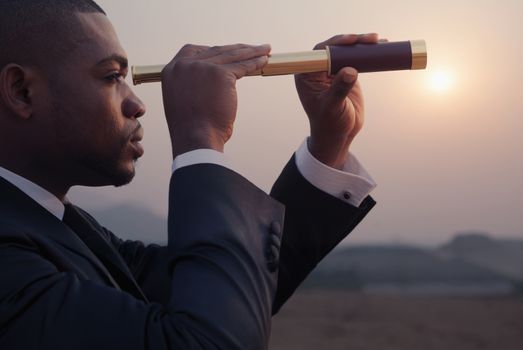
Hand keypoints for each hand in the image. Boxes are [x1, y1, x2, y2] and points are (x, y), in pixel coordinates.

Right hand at [161, 44, 270, 157]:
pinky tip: (263, 61)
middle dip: (237, 49)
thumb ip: (191, 85)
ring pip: (232, 56)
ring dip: (251, 52)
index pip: (193, 50)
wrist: (195, 139)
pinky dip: (255, 63)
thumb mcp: (182, 101)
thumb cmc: (191, 129)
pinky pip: (242, 66)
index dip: (212, 50)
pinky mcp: (221, 74)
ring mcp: (203, 67)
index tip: (225, 50)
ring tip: (264, 50)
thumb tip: (208, 82)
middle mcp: (185, 64)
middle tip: (252, 48)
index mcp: (172, 70)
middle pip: (217, 51)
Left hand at [295, 33, 378, 169]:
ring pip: (347, 52)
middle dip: (354, 41)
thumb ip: (339, 89)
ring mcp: (333, 71)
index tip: (352, 40)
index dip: (336, 43)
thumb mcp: (333, 107)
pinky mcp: (346, 74)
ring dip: (363, 45)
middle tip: (372, 39)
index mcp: (307, 75)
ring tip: (379, 41)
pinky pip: (356, 60)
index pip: (320, 53)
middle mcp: (318, 70)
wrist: (339, 134)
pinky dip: (368, 54)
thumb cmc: (329, 123)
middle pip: (336, 48)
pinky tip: (382, 48)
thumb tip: (350, 71)